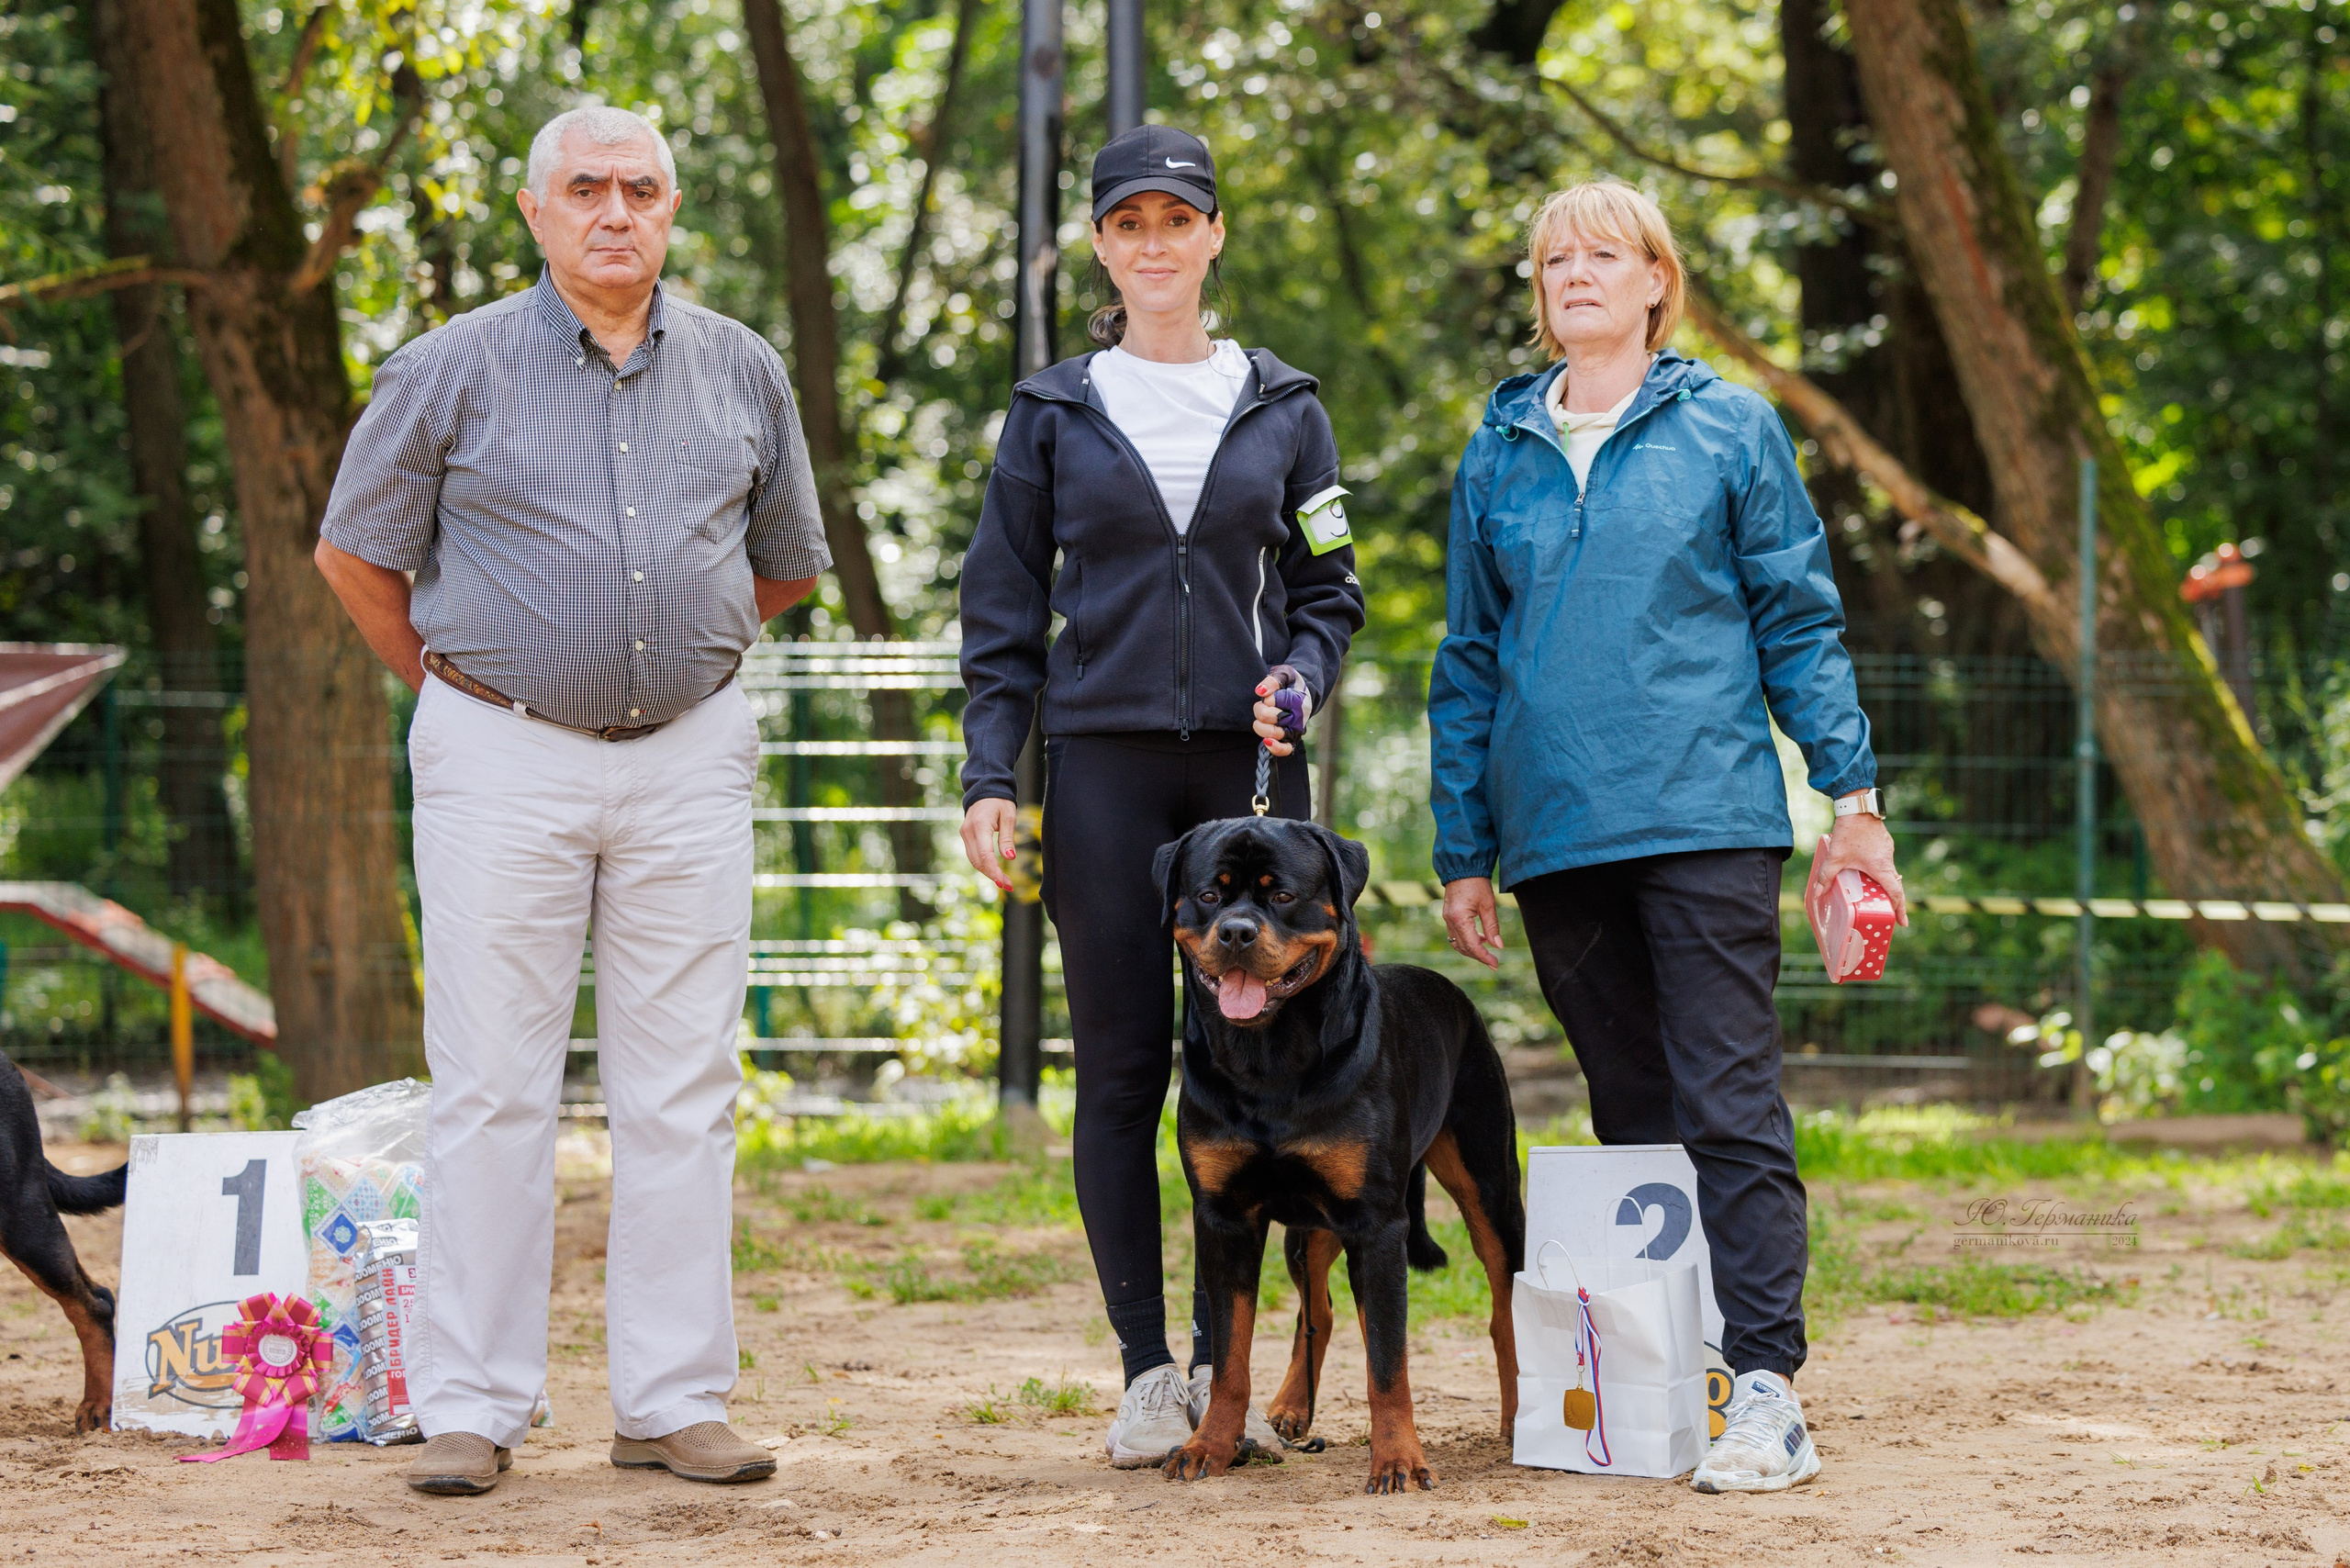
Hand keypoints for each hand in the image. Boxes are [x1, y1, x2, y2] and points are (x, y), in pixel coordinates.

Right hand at [959, 798, 1017, 891]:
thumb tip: (1009, 858)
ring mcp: (964, 834)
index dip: (994, 871)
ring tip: (1004, 881)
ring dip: (988, 872)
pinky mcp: (965, 836)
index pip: (985, 854)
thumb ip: (1007, 838)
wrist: (985, 790)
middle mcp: (968, 831)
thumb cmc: (1000, 801)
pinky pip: (973, 854)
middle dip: (992, 875)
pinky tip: (994, 871)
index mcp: (980, 826)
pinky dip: (983, 864)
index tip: (1004, 882)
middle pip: (978, 861)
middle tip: (1008, 885)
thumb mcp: (1009, 817)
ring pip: (974, 860)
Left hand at [1253, 666, 1308, 756]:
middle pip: (1268, 717)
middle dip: (1260, 710)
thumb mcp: (1283, 674)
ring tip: (1264, 718)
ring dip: (1261, 725)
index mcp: (1297, 701)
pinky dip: (1275, 747)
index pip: (1271, 701)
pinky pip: (1285, 749)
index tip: (1270, 694)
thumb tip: (1260, 691)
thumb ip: (1272, 681)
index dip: (1266, 698)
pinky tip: (1267, 742)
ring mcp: (1295, 730)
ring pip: (1271, 733)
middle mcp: (1298, 718)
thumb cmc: (1291, 684)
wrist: (1303, 694)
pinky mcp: (1292, 740)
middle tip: (1264, 705)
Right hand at [1441, 877, 1504, 969]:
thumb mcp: (1488, 905)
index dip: (1484, 957)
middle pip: (1463, 947)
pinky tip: (1479, 938)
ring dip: (1472, 950)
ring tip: (1487, 951)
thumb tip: (1498, 946)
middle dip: (1478, 956)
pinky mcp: (1448, 916)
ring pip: (1457, 943)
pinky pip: (1455, 935)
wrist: (1462, 867)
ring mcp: (1447, 919)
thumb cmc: (1476, 883)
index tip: (1495, 964)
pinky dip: (1467, 940)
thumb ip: (1492, 927)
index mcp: (1459, 919)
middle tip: (1493, 963)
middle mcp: (1450, 921)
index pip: (1472, 945)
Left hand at [1814, 800, 1906, 925]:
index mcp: (1881, 867)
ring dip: (1883, 883)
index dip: (1899, 909)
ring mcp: (1887, 850)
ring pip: (1889, 872)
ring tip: (1875, 894)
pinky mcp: (1883, 843)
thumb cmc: (1849, 832)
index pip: (1895, 893)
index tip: (1902, 922)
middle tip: (1888, 913)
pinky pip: (1884, 861)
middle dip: (1891, 900)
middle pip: (1894, 884)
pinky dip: (1879, 870)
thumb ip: (1826, 876)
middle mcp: (1888, 860)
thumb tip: (1818, 893)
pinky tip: (1867, 871)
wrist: (1858, 806)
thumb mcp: (1835, 857)